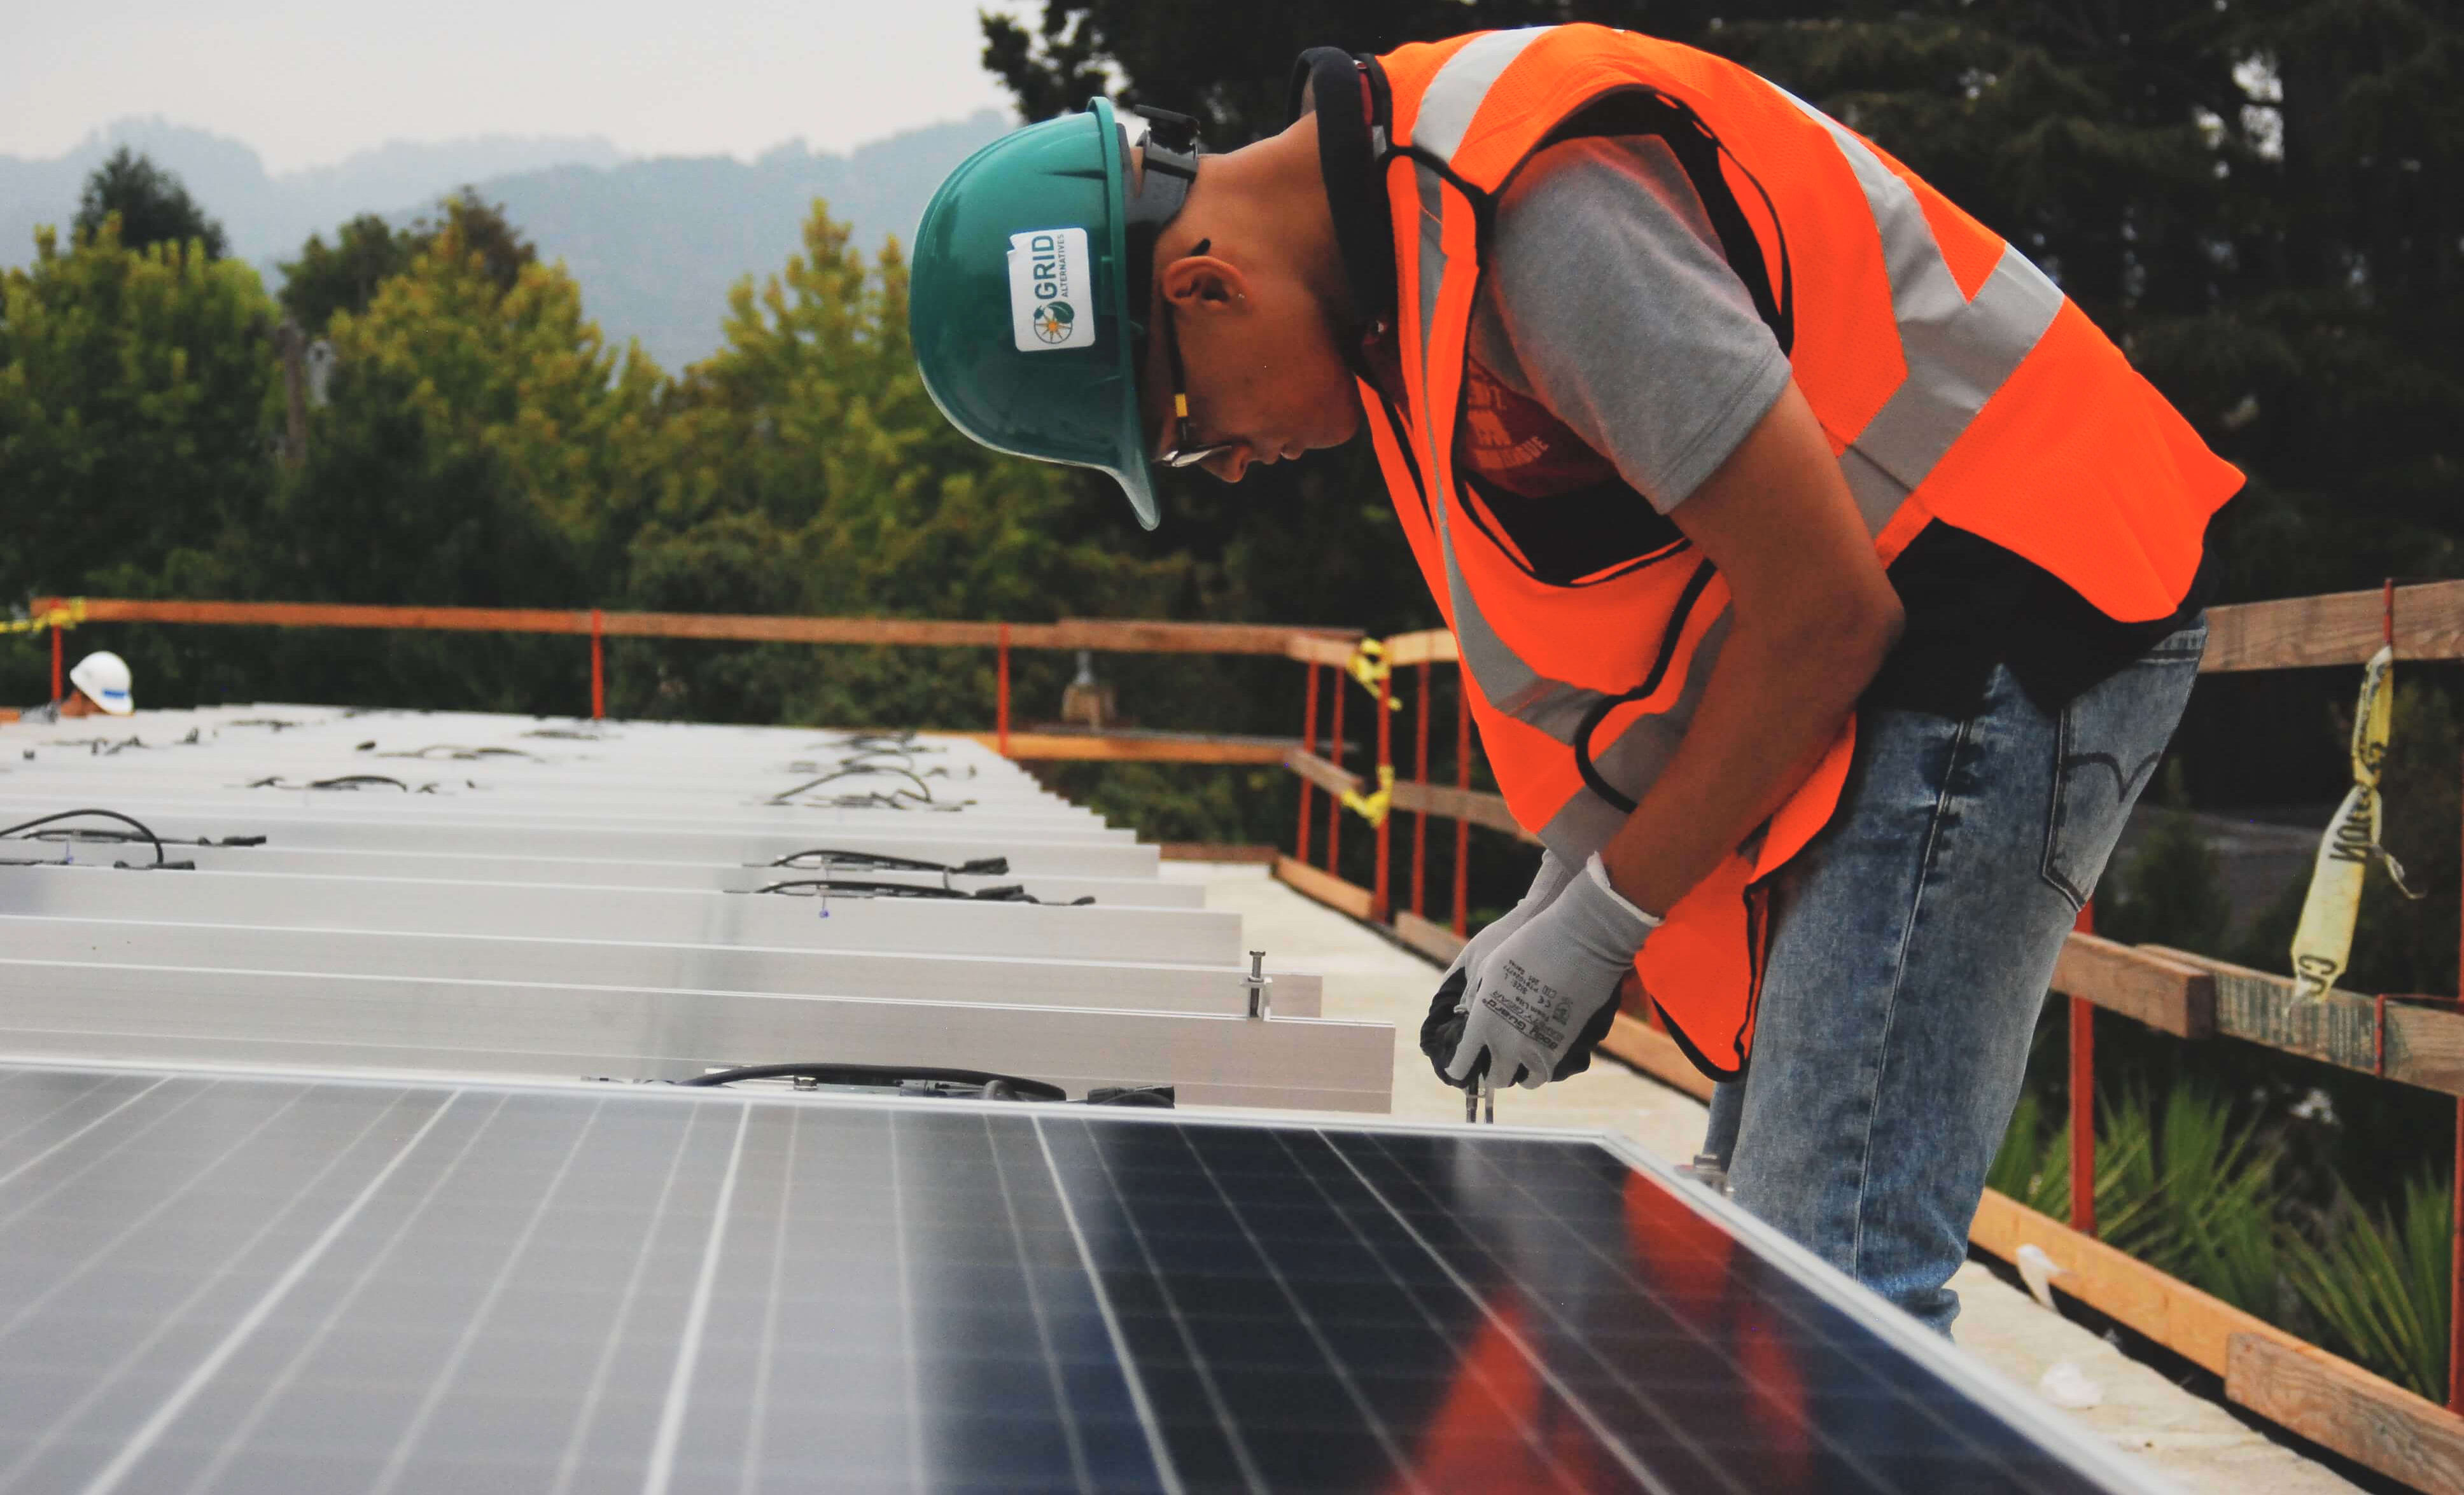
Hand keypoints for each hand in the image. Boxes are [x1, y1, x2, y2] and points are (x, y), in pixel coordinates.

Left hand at [1446, 854, 1659, 1089]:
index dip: (1458, 1068)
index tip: (1457, 1070)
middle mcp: (1508, 1042)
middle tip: (1490, 1065)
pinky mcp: (1565, 1047)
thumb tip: (1473, 1016)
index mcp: (1483, 1021)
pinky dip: (1540, 1069)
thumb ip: (1479, 1001)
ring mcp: (1539, 1048)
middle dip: (1490, 1074)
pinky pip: (1548, 1071)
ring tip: (1517, 1064)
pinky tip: (1538, 1058)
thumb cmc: (1529, 946)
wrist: (1579, 941)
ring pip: (1524, 1081)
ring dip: (1518, 1074)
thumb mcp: (1489, 969)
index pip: (1463, 1061)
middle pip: (1496, 1078)